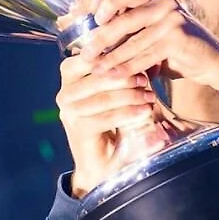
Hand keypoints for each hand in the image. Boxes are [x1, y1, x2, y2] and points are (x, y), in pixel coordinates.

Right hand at [57, 38, 156, 198]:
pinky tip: (144, 112)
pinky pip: (105, 117)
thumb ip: (131, 77)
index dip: (110, 54)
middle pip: (95, 76)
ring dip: (129, 95)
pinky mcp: (78, 130)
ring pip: (102, 97)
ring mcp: (69, 113)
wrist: (104, 166)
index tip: (136, 53)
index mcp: (71, 79)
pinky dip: (127, 113)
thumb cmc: (116, 124)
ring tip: (150, 96)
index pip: (87, 57)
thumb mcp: (124, 96)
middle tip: (146, 79)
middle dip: (124, 76)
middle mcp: (65, 94)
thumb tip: (154, 58)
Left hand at [79, 0, 218, 107]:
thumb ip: (131, 31)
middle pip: (124, 4)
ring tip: (95, 66)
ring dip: (111, 54)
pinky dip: (128, 66)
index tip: (84, 16)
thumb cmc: (179, 52)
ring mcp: (173, 18)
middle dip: (101, 29)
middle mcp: (164, 2)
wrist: (214, 64)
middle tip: (85, 48)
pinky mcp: (179, 37)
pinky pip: (146, 53)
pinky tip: (114, 75)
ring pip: (133, 35)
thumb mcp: (153, 36)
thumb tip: (92, 35)